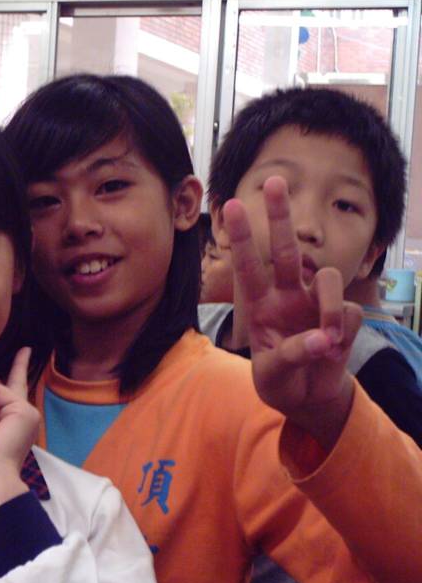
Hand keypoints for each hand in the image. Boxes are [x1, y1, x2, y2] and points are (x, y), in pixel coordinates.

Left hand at [223, 176, 361, 448]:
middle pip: (285, 249)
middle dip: (280, 216)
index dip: (241, 238)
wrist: (308, 400)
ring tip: (327, 341)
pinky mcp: (343, 317)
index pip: (248, 266)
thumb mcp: (272, 375)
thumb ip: (291, 356)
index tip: (232, 206)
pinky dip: (343, 334)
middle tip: (274, 182)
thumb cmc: (281, 381)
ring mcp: (316, 304)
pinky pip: (350, 313)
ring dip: (331, 305)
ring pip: (330, 277)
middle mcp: (287, 296)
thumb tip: (323, 339)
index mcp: (260, 305)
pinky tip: (333, 353)